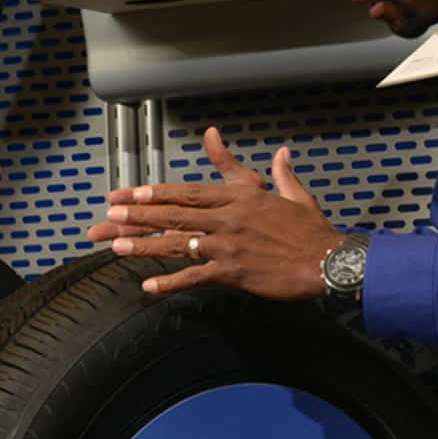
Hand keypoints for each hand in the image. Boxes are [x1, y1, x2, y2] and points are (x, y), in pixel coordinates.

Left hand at [85, 126, 340, 299]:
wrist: (329, 260)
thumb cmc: (312, 228)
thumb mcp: (292, 193)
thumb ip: (277, 172)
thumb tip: (281, 152)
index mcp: (239, 197)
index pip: (188, 192)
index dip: (155, 192)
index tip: (128, 193)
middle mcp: (228, 218)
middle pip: (174, 214)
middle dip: (137, 215)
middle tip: (108, 215)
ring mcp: (228, 246)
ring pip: (177, 243)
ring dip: (143, 245)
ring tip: (114, 245)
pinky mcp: (234, 272)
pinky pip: (196, 277)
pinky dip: (172, 283)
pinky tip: (149, 286)